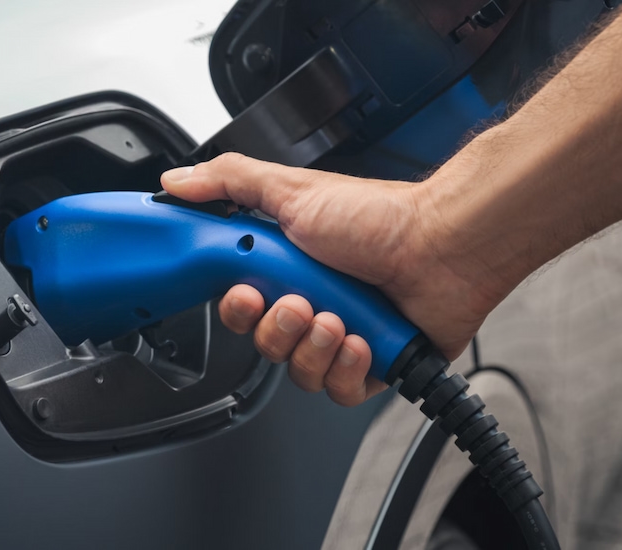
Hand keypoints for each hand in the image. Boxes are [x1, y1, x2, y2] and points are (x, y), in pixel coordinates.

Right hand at [161, 153, 503, 406]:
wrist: (444, 245)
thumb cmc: (379, 217)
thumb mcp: (292, 190)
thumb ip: (230, 182)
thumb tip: (178, 181)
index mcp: (288, 268)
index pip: (240, 306)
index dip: (238, 309)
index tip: (247, 293)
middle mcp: (312, 304)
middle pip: (265, 344)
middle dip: (278, 328)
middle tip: (298, 303)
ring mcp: (342, 338)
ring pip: (299, 371)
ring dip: (314, 346)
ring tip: (338, 319)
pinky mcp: (372, 366)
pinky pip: (339, 391)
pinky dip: (348, 369)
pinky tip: (362, 340)